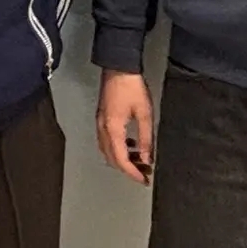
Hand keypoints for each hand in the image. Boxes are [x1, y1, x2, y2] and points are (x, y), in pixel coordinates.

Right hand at [96, 70, 156, 184]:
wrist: (119, 67)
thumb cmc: (132, 87)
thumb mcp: (145, 114)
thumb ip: (146, 139)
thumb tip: (146, 158)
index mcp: (113, 129)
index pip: (121, 160)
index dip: (133, 173)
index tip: (144, 180)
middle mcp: (103, 129)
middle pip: (112, 158)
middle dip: (128, 169)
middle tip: (144, 173)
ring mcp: (100, 123)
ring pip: (108, 151)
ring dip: (123, 159)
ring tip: (140, 160)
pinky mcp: (102, 117)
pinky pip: (107, 141)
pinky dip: (118, 148)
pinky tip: (131, 144)